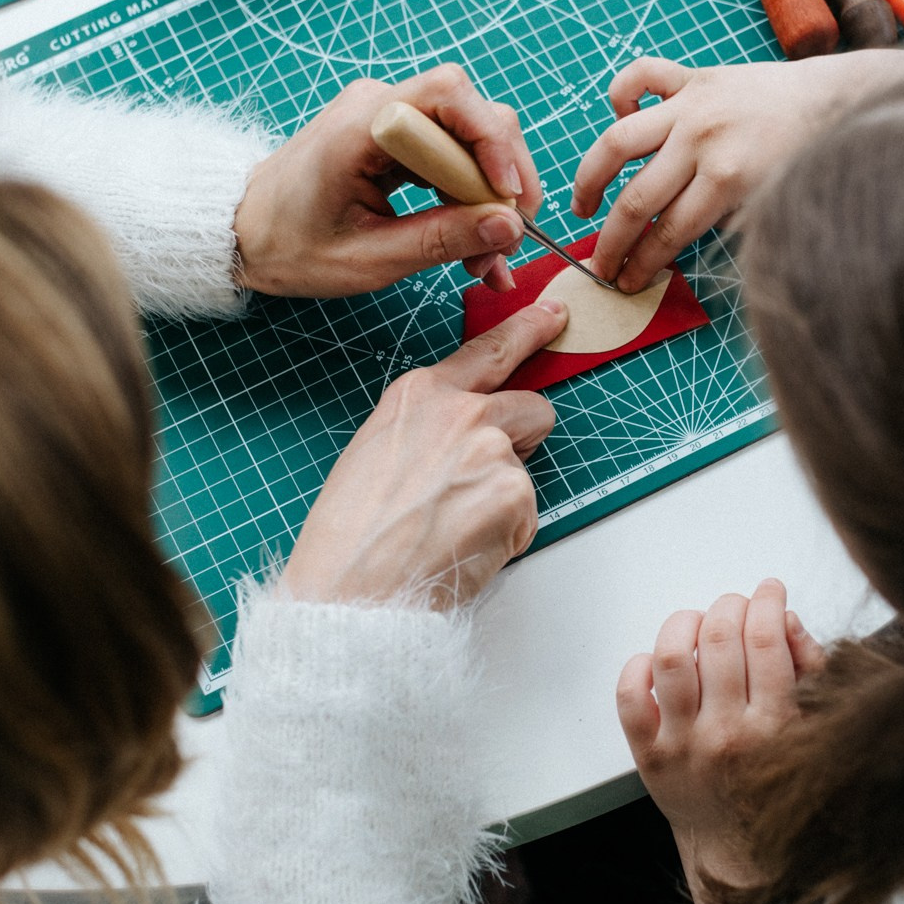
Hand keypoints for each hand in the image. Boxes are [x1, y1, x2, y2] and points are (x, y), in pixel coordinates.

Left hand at [234, 64, 543, 297]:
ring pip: (471, 140)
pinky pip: (452, 157)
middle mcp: (380, 106)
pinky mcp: (397, 139)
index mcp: (362, 124)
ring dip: (490, 196)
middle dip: (503, 177)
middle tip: (511, 238)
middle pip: (473, 116)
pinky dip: (471, 198)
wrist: (245, 232)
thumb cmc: (291, 245)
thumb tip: (507, 226)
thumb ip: (441, 240)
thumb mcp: (369, 259)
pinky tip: (478, 246)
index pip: (449, 94)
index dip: (491, 139)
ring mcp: (390, 119)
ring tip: (490, 258)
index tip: (508, 196)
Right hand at [282, 300, 562, 608]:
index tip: (553, 315)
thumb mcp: (377, 452)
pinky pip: (528, 516)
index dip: (528, 330)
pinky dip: (505, 538)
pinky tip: (462, 549)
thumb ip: (427, 428)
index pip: (488, 350)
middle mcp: (461, 411)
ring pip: (527, 472)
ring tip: (450, 530)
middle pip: (532, 408)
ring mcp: (492, 450)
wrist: (350, 588)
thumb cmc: (351, 534)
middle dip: (524, 440)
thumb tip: (461, 438)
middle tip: (492, 478)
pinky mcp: (514, 494)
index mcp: (420, 395)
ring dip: (504, 500)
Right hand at [570, 51, 903, 291]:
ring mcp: (692, 104)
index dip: (641, 264)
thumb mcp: (774, 206)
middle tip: (599, 266)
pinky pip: (640, 76)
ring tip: (584, 205)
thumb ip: (724, 228)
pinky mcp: (693, 77)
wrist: (835, 102)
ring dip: (591, 177)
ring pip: (618, 141)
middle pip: (637, 199)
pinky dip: (621, 94)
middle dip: (613, 242)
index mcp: (727, 177)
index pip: (666, 232)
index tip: (624, 283)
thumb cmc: (807, 160)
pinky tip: (620, 118)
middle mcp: (702, 138)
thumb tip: (668, 251)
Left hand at [617, 578, 826, 903]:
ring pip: (673, 656)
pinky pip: (629, 696)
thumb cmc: (775, 779)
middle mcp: (727, 734)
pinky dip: (638, 666)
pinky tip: (657, 662)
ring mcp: (683, 744)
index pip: (766, 640)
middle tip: (737, 605)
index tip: (769, 591)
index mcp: (775, 727)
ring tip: (697, 623)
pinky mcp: (648, 755)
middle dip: (731, 604)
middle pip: (722, 637)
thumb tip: (783, 617)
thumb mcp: (812, 726)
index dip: (767, 602)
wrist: (737, 847)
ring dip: (685, 623)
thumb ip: (808, 667)